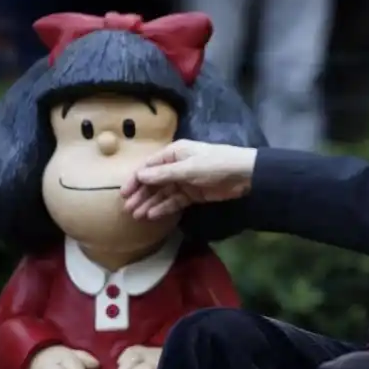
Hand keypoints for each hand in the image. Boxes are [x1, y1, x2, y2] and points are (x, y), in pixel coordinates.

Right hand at [122, 140, 256, 219]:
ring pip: (163, 193)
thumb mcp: (188, 168)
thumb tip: (140, 176)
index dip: (135, 179)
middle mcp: (176, 166)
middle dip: (141, 194)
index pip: (149, 166)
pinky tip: (153, 215)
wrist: (244, 174)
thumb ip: (164, 174)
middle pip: (154, 181)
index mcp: (174, 153)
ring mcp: (185, 181)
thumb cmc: (215, 164)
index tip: (123, 193)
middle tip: (127, 209)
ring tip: (137, 216)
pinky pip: (175, 201)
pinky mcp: (193, 194)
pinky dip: (164, 208)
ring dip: (150, 203)